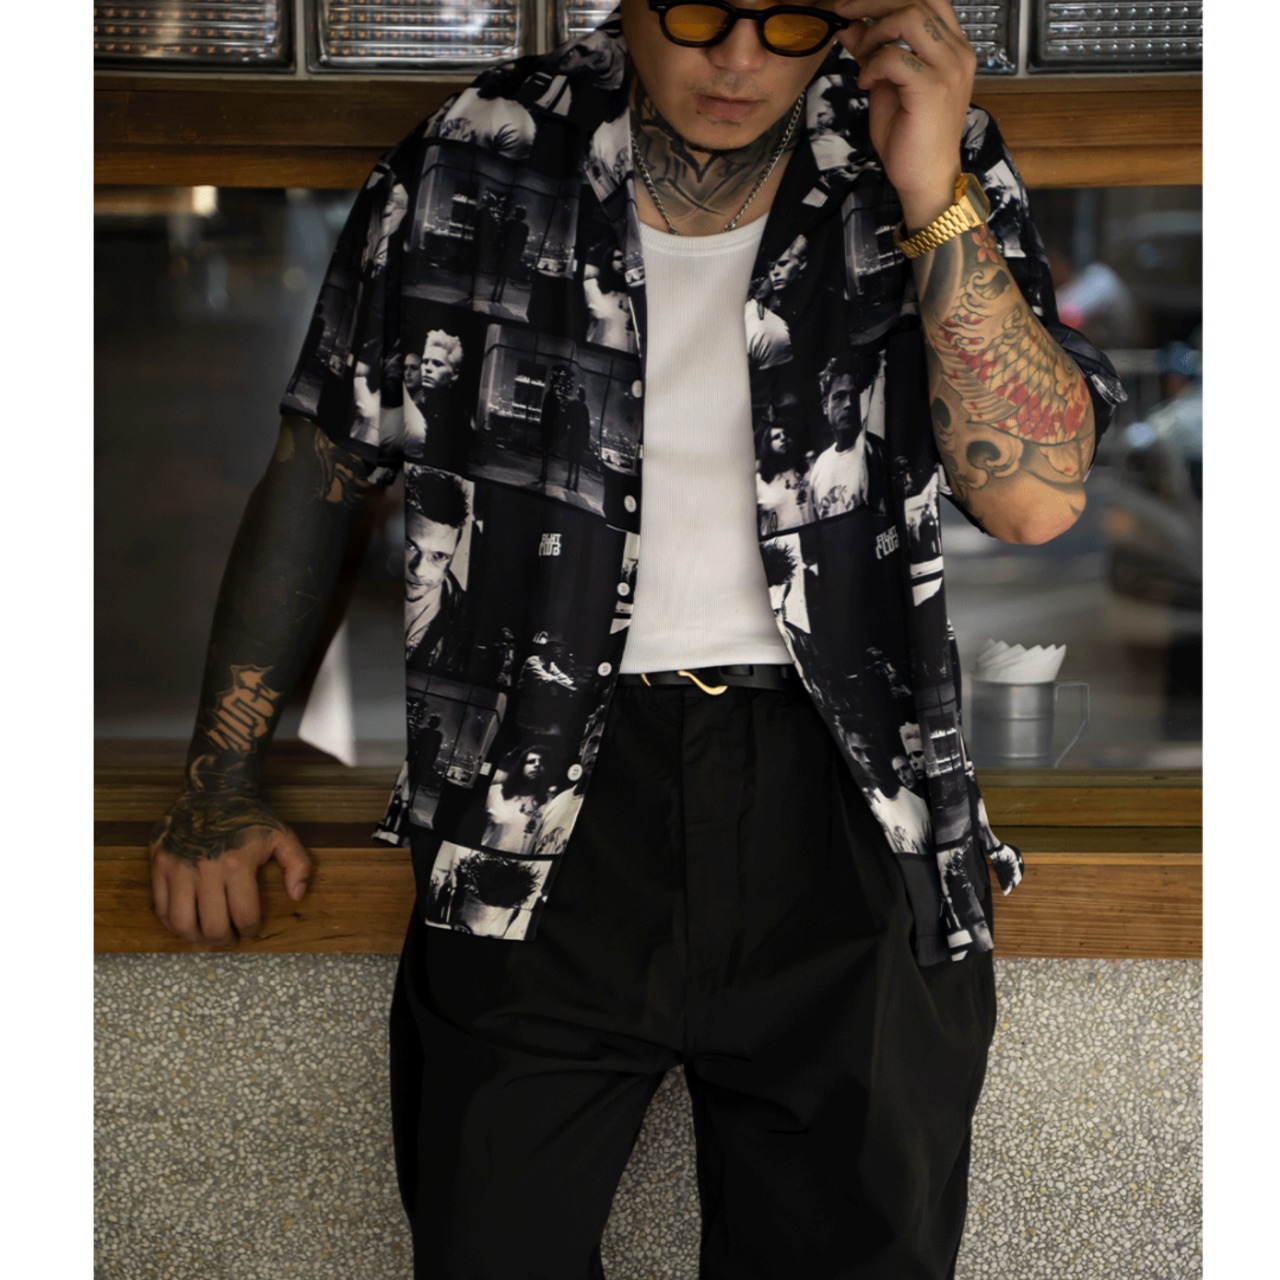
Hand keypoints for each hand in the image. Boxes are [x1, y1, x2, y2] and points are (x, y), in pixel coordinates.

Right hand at [149, 789, 311, 947]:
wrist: (213, 791)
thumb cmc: (249, 818)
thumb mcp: (282, 836)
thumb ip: (298, 865)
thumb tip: (297, 895)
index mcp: (238, 864)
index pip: (244, 915)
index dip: (251, 929)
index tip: (251, 929)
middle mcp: (206, 869)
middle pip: (212, 926)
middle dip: (225, 939)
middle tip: (229, 939)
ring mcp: (178, 867)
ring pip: (181, 922)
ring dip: (196, 937)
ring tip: (206, 935)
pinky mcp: (159, 864)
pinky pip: (161, 907)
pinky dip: (172, 923)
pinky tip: (186, 922)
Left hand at [834, 1, 975, 226]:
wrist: (926, 178)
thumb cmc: (910, 137)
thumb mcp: (885, 86)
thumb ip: (872, 53)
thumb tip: (850, 24)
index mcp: (952, 47)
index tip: (853, 4)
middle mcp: (957, 51)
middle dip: (874, 1)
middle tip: (844, 10)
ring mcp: (950, 68)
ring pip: (910, 17)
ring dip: (876, 31)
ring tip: (862, 57)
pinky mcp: (933, 88)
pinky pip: (896, 57)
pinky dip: (873, 65)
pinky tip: (866, 83)